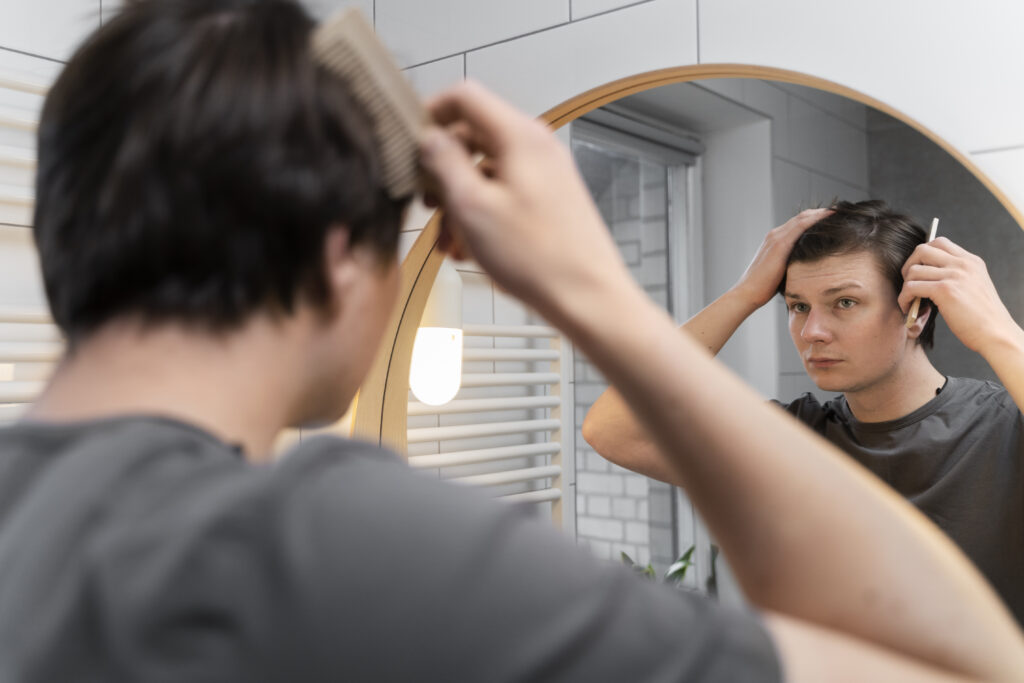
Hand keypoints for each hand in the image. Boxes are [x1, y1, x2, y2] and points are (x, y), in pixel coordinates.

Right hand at [420, 81, 631, 318]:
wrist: (587, 298)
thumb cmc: (537, 257)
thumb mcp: (472, 206)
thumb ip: (444, 163)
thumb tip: (427, 137)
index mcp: (519, 136)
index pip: (465, 96)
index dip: (430, 113)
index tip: (410, 143)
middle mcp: (536, 147)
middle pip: (474, 137)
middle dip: (442, 170)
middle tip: (425, 203)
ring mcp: (546, 174)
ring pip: (487, 171)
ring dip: (460, 201)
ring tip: (447, 239)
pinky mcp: (550, 201)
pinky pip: (505, 194)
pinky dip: (482, 214)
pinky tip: (470, 249)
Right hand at [733, 209, 831, 306]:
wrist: (748, 292)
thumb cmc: (764, 287)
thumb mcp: (782, 271)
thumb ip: (793, 263)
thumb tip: (808, 268)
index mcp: (775, 240)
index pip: (798, 224)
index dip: (815, 219)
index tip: (831, 219)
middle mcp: (775, 235)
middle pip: (802, 217)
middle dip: (820, 213)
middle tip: (839, 212)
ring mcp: (776, 237)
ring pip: (802, 217)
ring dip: (821, 213)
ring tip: (838, 212)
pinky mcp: (780, 243)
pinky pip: (801, 225)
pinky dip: (816, 219)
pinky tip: (829, 217)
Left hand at [898, 237, 1019, 355]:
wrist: (996, 333)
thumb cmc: (982, 317)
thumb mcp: (974, 286)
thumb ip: (957, 275)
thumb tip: (929, 274)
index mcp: (971, 261)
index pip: (939, 242)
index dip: (922, 255)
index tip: (919, 272)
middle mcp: (963, 264)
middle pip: (922, 249)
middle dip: (909, 266)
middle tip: (910, 284)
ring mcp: (954, 275)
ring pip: (913, 270)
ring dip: (905, 287)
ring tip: (910, 301)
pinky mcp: (945, 290)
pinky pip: (911, 287)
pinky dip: (904, 298)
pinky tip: (909, 308)